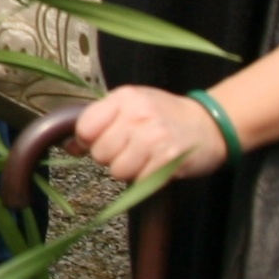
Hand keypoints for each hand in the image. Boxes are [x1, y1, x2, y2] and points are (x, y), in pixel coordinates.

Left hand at [70, 85, 233, 180]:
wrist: (210, 124)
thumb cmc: (165, 115)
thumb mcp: (131, 106)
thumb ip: (100, 121)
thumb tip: (68, 146)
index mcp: (124, 97)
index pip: (85, 127)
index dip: (89, 140)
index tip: (102, 141)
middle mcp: (138, 115)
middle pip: (100, 153)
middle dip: (110, 157)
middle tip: (129, 150)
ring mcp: (155, 137)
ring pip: (117, 170)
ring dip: (128, 171)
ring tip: (144, 158)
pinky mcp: (169, 159)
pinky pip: (140, 181)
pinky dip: (146, 179)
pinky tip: (156, 166)